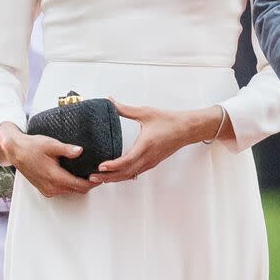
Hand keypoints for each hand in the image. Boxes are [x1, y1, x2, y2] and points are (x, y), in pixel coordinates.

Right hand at [0, 122, 98, 197]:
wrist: (16, 151)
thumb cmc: (32, 147)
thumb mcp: (51, 145)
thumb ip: (66, 149)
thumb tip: (80, 151)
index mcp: (54, 177)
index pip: (80, 185)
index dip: (93, 182)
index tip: (100, 176)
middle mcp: (51, 187)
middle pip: (77, 190)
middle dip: (88, 184)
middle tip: (96, 173)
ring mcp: (47, 189)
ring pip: (70, 191)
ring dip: (79, 185)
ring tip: (87, 173)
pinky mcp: (44, 188)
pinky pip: (62, 190)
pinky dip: (70, 185)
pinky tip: (73, 175)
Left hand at [88, 100, 223, 183]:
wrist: (187, 129)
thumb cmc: (169, 120)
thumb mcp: (145, 112)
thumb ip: (125, 109)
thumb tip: (110, 101)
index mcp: (145, 145)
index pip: (126, 161)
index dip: (112, 165)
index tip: (100, 166)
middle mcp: (148, 157)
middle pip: (125, 173)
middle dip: (107, 177)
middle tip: (92, 177)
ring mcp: (150, 162)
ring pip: (130, 175)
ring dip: (114, 178)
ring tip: (99, 178)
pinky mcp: (152, 162)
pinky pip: (135, 173)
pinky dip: (123, 175)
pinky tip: (115, 174)